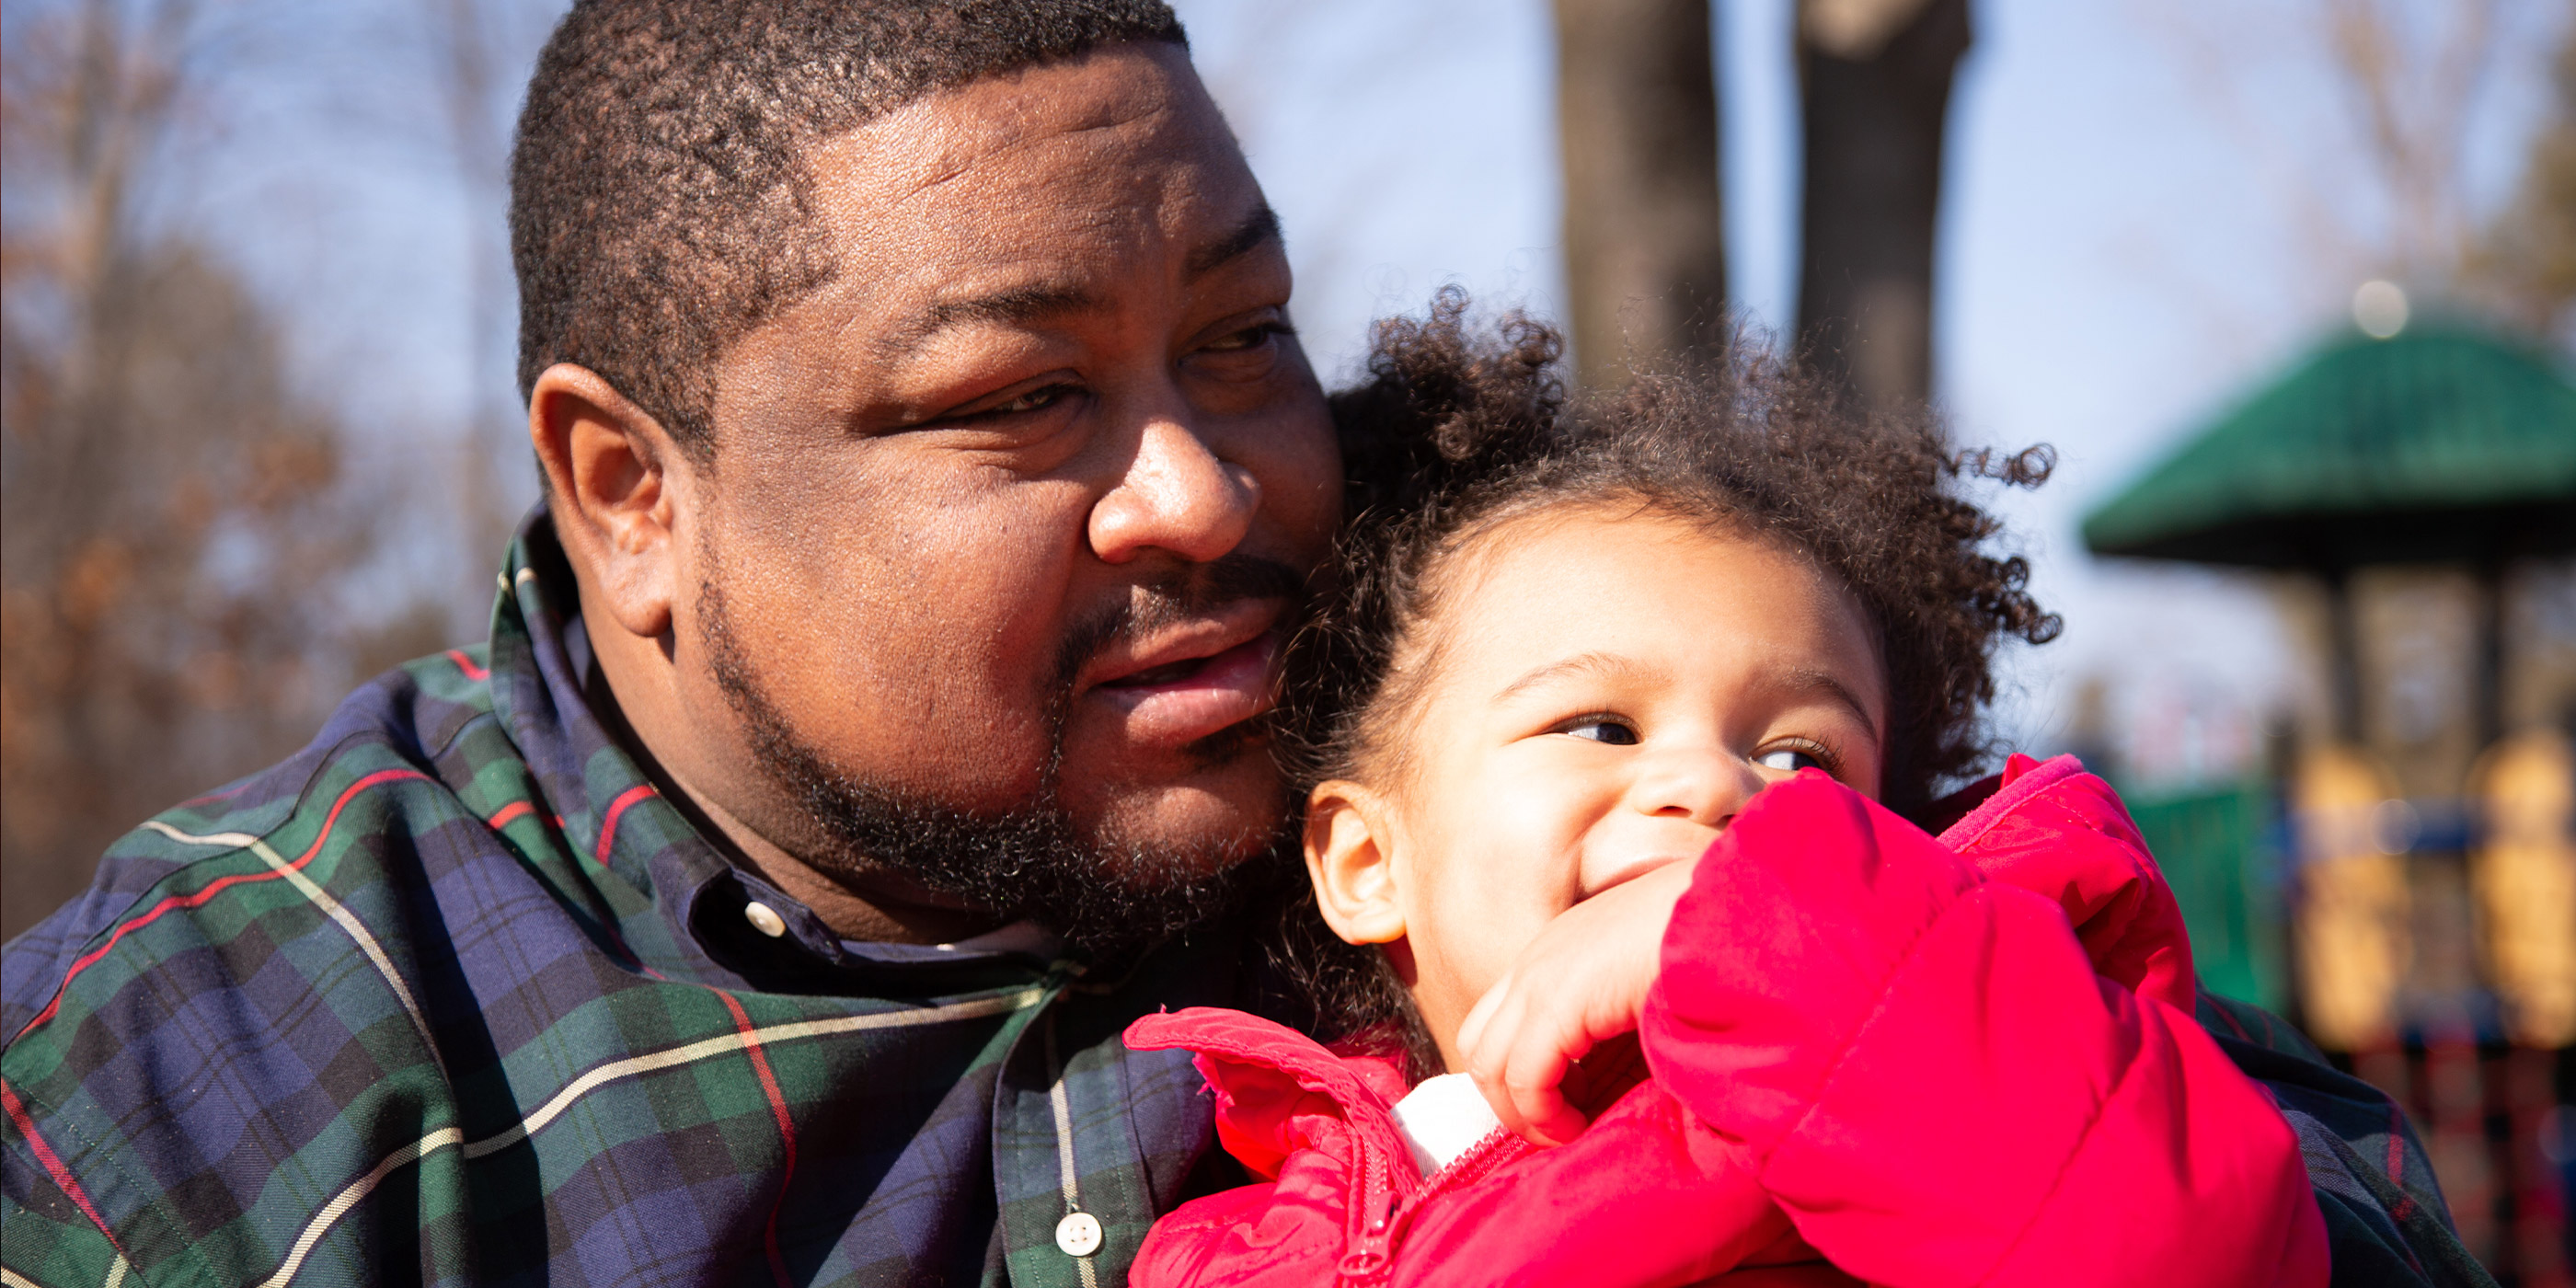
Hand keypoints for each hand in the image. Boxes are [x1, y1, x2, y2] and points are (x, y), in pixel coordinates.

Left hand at [1454, 857, 1696, 1145]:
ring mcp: (1541, 975)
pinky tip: (1578, 1127)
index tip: (1563, 1109)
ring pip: (1487, 1064)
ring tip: (1567, 1133)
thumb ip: (1624, 1018)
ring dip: (1522, 1112)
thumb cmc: (1714, 944)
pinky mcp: (1557, 1000)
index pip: (1501, 1020)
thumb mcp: (1653, 981)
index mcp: (1561, 947)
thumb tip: (1621, 1074)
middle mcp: (1539, 957)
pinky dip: (1542, 1115)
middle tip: (1556, 1127)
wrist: (1737, 909)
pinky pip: (1523, 1077)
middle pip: (1479, 1043)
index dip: (1520, 1074)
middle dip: (1508, 1098)